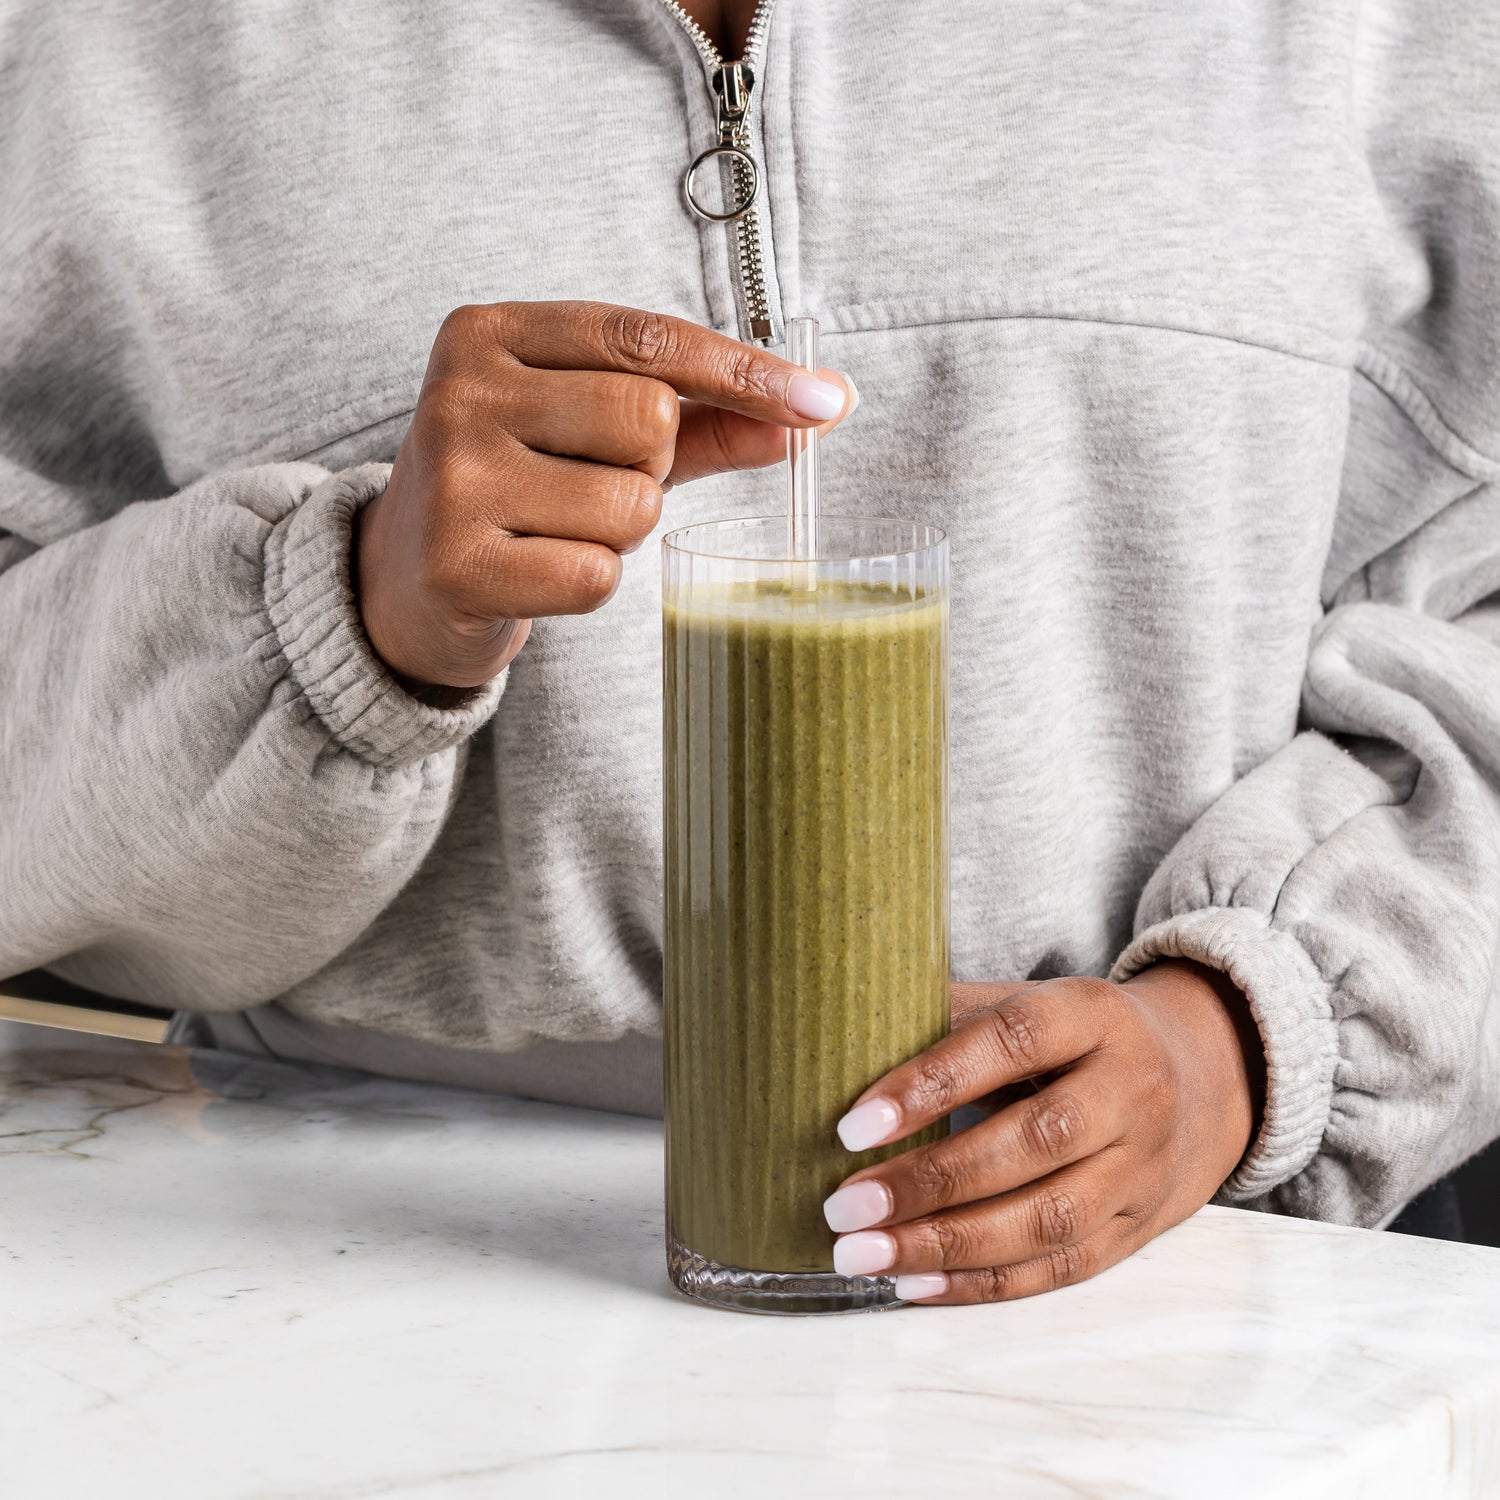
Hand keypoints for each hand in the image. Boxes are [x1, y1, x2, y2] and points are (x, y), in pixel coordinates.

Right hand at [354, 301, 852, 689]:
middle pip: (649, 420)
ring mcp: (453, 478)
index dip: (743, 371)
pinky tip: (540, 570)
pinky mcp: (459, 563)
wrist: (404, 581)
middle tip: (594, 484)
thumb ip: (705, 419)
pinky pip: (597, 574)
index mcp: (492, 332)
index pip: (646, 337)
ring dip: (623, 531)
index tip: (822, 402)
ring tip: (560, 528)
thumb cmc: (522, 490)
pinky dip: (591, 582)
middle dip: (653, 467)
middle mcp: (462, 391)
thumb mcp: (598, 435)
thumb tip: (822, 409)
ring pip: (633, 505)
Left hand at [821, 960, 1265, 1303]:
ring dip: (945, 1246)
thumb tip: (838, 1040)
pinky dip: (981, 1283)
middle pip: (1034, 1142)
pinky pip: (1059, 1268)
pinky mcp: (1138, 1227)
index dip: (930, 1084)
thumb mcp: (1024, 1000)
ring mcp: (1142, 1166)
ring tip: (862, 1256)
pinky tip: (913, 1284)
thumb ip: (946, 1016)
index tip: (852, 1125)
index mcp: (1093, 1014)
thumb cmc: (1073, 1036)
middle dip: (930, 1181)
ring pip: (1048, 1219)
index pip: (1011, 1043)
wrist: (1202, 1077)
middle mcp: (1130, 1090)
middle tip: (843, 1207)